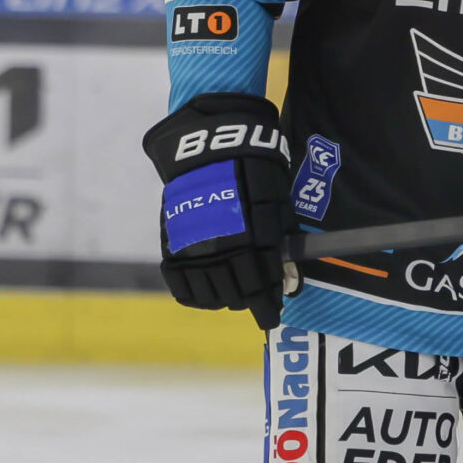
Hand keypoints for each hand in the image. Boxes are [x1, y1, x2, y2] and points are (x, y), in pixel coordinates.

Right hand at [142, 92, 297, 327]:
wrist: (209, 146)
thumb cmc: (253, 171)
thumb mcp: (276, 204)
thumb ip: (282, 246)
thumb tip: (289, 283)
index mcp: (254, 238)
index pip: (262, 285)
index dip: (268, 306)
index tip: (271, 316)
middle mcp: (224, 247)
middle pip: (237, 293)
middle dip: (249, 301)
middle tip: (255, 302)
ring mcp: (196, 246)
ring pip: (209, 292)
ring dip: (223, 300)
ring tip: (231, 297)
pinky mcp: (173, 242)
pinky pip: (179, 281)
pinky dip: (193, 294)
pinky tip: (203, 294)